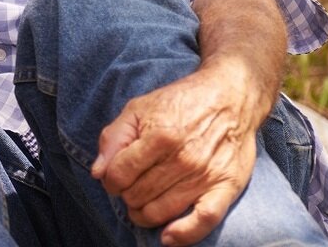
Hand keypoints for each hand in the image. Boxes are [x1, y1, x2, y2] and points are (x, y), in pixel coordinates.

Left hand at [90, 62, 260, 245]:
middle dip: (126, 195)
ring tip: (141, 205)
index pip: (120, 174)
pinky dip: (183, 235)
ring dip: (144, 214)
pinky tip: (167, 237)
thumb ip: (114, 137)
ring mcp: (205, 175)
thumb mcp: (138, 108)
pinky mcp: (226, 186)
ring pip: (162, 211)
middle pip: (138, 195)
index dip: (110, 180)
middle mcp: (183, 158)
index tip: (114, 177)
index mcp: (160, 136)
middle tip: (130, 187)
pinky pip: (204, 220)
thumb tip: (98, 172)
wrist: (229, 96)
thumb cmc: (180, 102)